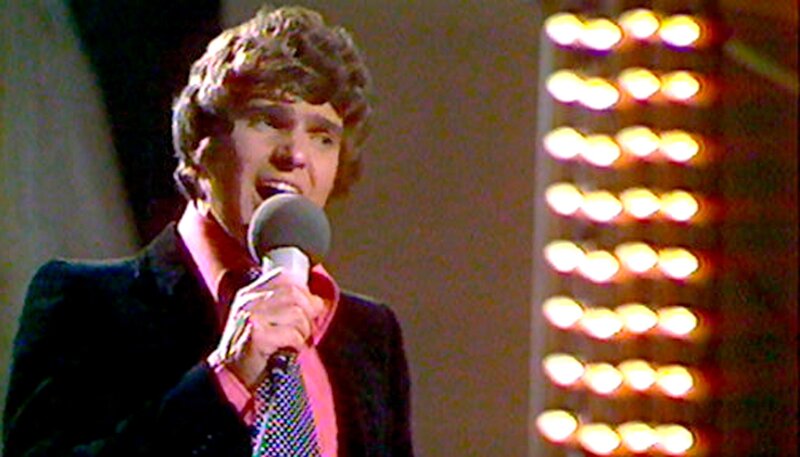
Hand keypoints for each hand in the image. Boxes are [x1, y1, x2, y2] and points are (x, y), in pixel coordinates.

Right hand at [207, 268, 324, 388]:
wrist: (232, 375)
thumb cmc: (254, 349)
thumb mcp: (264, 319)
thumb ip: (286, 305)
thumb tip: (319, 302)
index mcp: (250, 294)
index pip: (283, 276)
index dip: (303, 290)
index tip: (309, 307)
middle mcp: (248, 301)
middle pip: (294, 293)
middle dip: (309, 311)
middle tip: (306, 328)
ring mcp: (251, 317)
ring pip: (296, 313)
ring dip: (303, 330)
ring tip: (296, 340)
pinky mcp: (256, 336)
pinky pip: (291, 333)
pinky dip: (297, 343)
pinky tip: (290, 349)